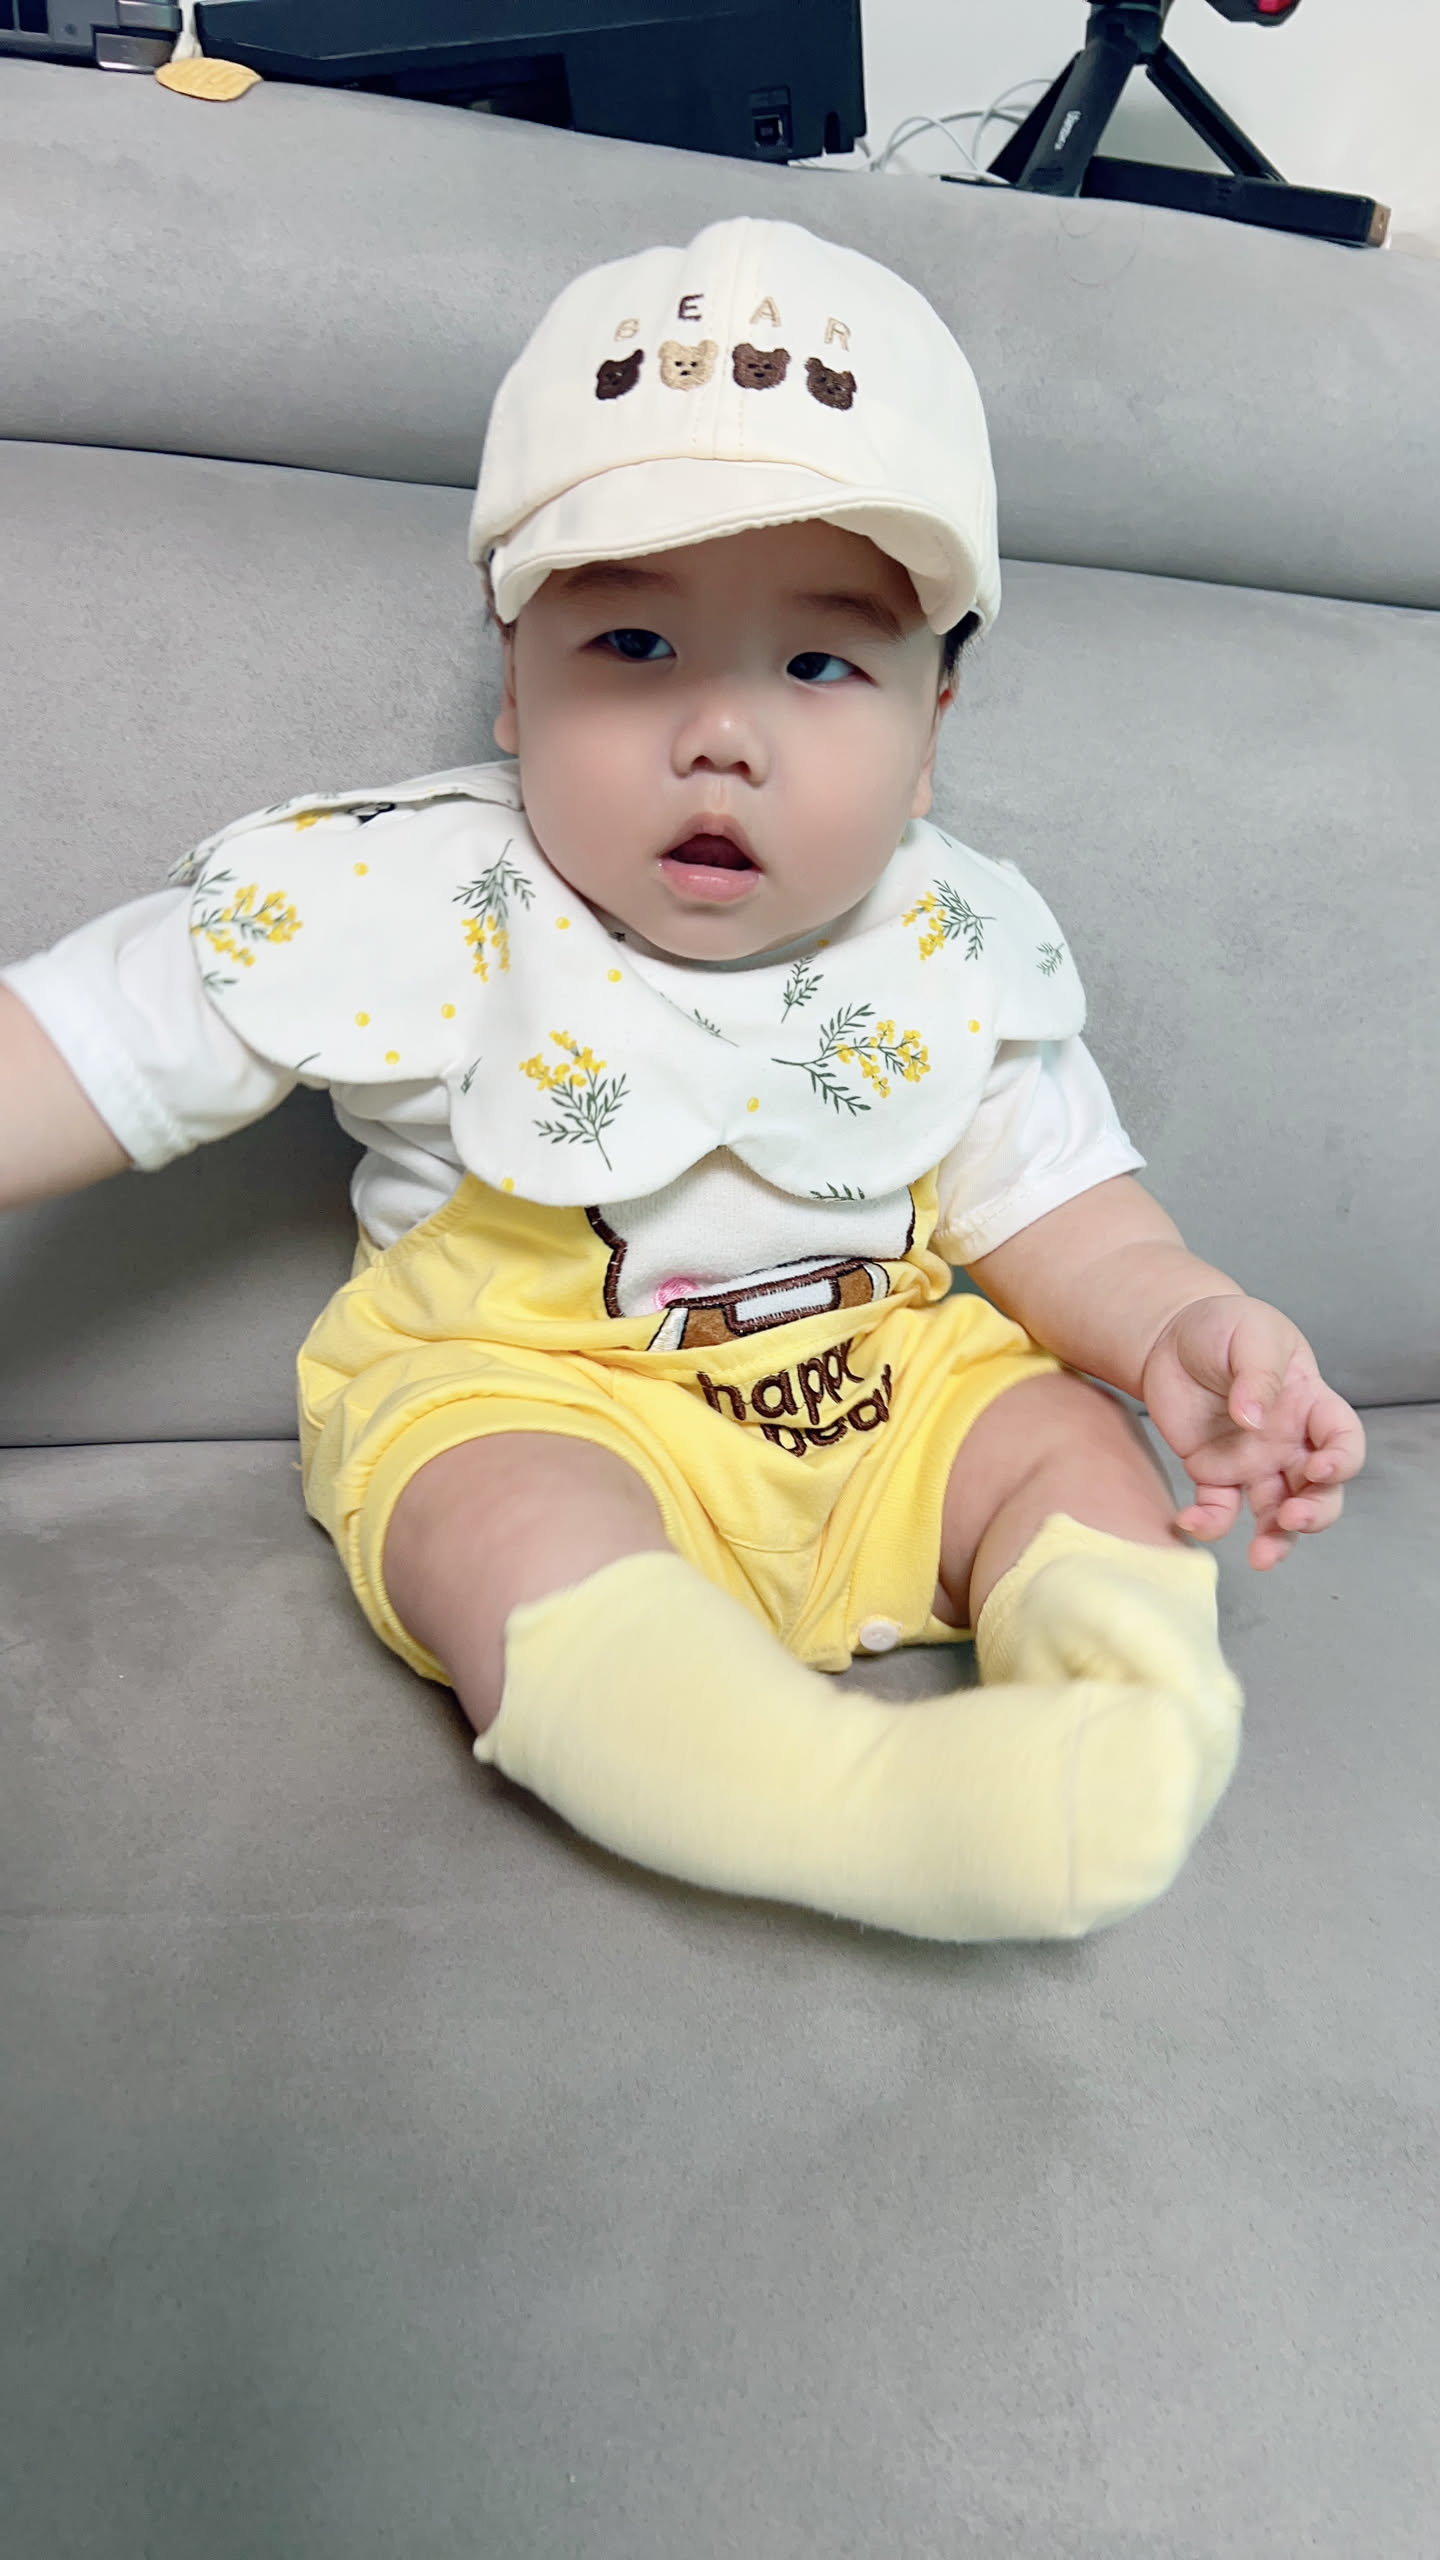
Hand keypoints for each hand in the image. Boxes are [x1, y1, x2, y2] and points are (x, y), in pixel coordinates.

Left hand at [1138, 1294, 1365, 1570]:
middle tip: (1291, 1520)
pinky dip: (1210, 1523)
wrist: (1169, 1336)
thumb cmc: (1223, 1327)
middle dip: (1314, 1513)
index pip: (1343, 1439)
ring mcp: (1254, 1462)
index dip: (1342, 1461)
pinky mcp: (1214, 1474)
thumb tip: (1254, 1419)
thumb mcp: (1250, 1335)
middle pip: (1320, 1491)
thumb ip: (1258, 1375)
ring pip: (1276, 1513)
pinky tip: (1191, 1523)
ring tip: (1261, 1557)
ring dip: (1275, 1539)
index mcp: (1310, 1404)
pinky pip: (1220, 1509)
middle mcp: (1289, 1441)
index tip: (1320, 1469)